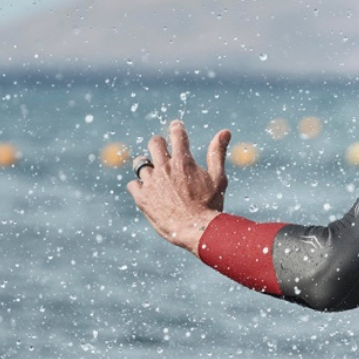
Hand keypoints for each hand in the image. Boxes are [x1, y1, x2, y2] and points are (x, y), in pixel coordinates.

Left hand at [127, 120, 230, 253]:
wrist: (196, 230)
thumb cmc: (210, 205)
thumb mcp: (218, 178)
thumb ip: (217, 153)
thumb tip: (225, 131)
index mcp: (183, 160)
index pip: (177, 133)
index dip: (177, 128)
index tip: (177, 127)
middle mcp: (164, 167)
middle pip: (155, 143)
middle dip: (160, 144)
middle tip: (164, 152)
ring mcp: (151, 182)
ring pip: (141, 163)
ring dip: (149, 167)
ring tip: (157, 177)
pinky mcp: (142, 197)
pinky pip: (133, 184)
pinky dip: (139, 186)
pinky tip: (148, 192)